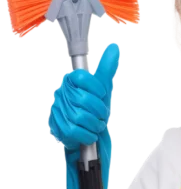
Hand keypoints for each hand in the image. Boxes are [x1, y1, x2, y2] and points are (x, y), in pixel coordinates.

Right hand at [48, 42, 120, 188]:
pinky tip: (89, 135)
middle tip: (101, 116)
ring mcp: (58, 112)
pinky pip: (75, 131)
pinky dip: (87, 135)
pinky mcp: (59, 129)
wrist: (89, 140)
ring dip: (94, 124)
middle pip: (84, 99)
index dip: (96, 89)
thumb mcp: (102, 90)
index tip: (101, 96)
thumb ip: (106, 69)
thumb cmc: (95, 114)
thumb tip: (114, 48)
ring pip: (80, 116)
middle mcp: (62, 94)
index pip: (81, 78)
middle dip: (99, 111)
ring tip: (96, 126)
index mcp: (72, 82)